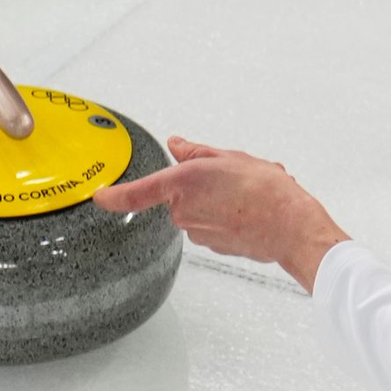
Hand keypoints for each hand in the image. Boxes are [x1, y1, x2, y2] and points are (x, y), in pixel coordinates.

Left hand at [93, 137, 350, 287]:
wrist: (290, 226)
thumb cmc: (266, 192)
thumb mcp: (231, 158)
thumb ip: (197, 152)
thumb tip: (178, 145)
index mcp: (182, 183)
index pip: (136, 193)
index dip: (115, 195)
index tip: (101, 196)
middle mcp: (183, 210)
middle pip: (182, 194)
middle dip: (203, 185)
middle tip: (234, 176)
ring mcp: (197, 231)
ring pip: (201, 209)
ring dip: (220, 200)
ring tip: (250, 194)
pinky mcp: (214, 245)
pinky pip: (215, 225)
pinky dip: (230, 217)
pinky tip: (253, 209)